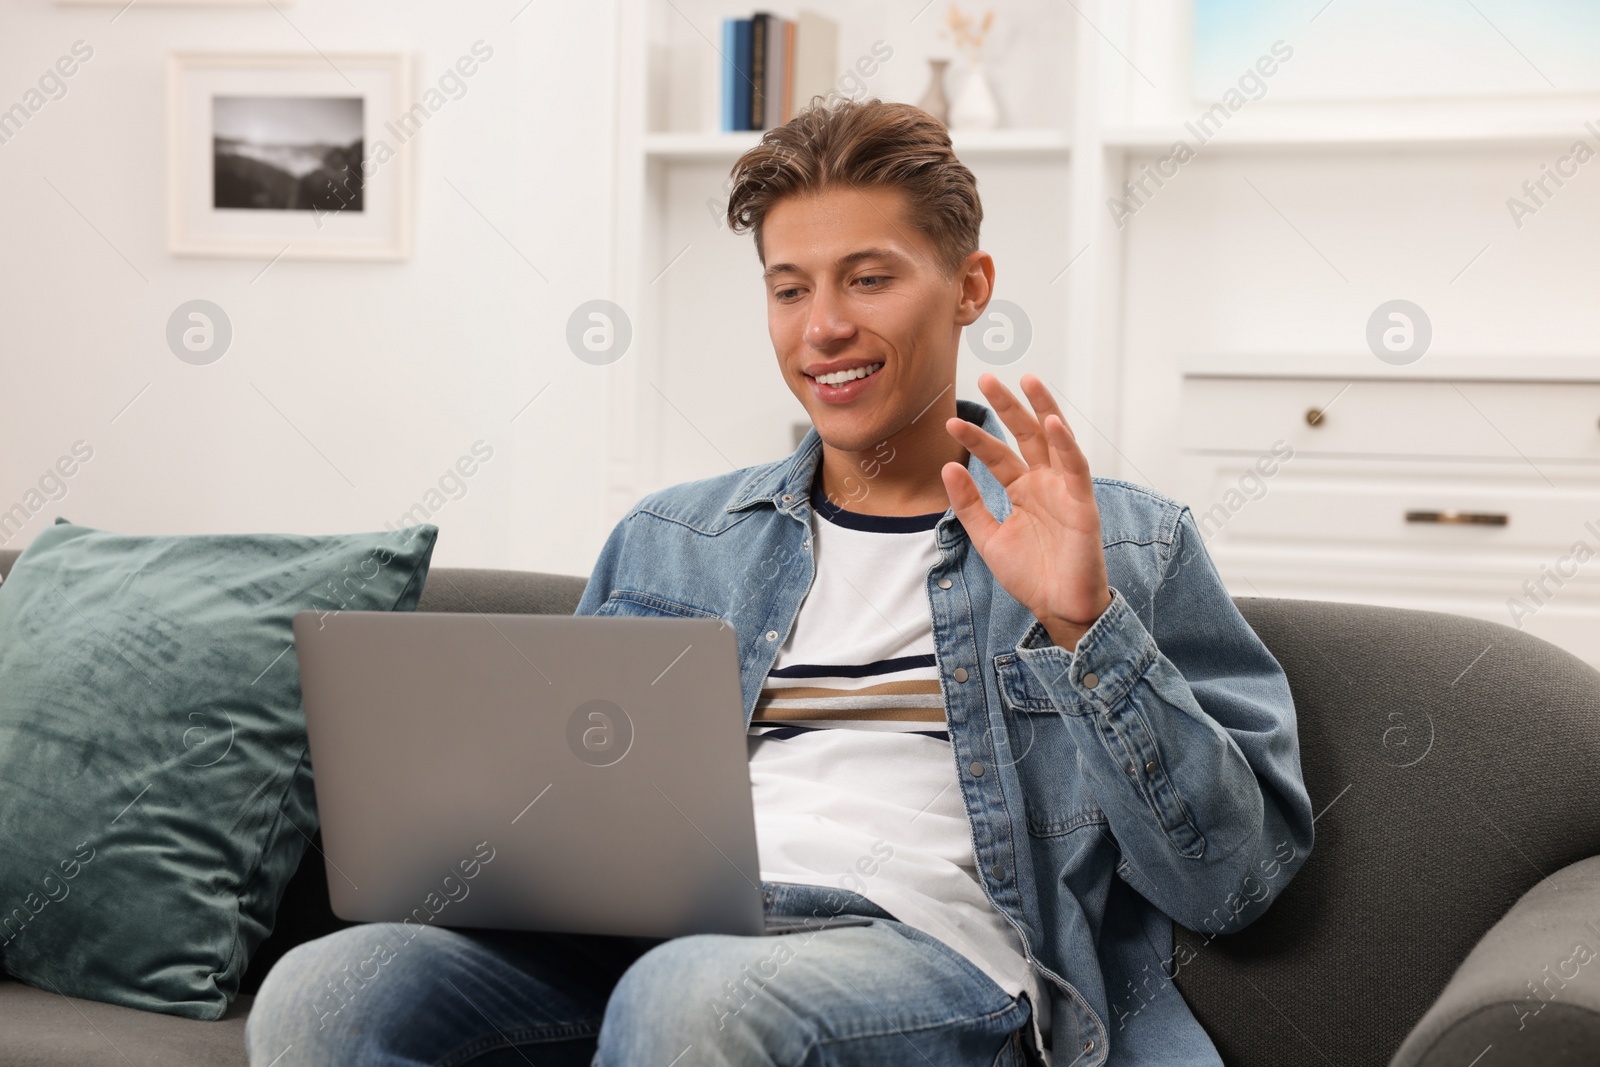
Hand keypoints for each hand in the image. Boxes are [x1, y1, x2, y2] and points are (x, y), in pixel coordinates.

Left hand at [941, 374, 1111, 649]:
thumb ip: (968, 504)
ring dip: (1042, 409)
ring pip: (1055, 440)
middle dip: (1009, 406)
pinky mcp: (1083, 503)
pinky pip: (1076, 467)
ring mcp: (1065, 490)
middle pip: (1026, 435)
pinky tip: (1051, 422)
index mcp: (1023, 490)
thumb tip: (948, 467)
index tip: (950, 421)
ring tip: (1026, 380)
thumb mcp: (988, 538)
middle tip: (987, 378)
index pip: (998, 454)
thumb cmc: (1030, 575)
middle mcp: (1045, 483)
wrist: (1059, 608)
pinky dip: (1065, 443)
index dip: (976, 437)